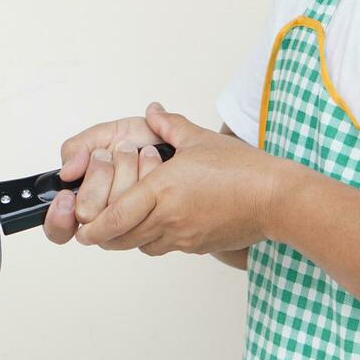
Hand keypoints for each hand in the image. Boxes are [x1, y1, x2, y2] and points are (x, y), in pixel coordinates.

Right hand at [42, 111, 165, 244]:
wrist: (172, 138)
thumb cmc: (137, 140)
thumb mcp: (101, 135)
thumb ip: (77, 148)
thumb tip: (66, 173)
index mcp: (84, 198)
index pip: (59, 228)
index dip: (59, 217)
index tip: (67, 197)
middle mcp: (105, 214)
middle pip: (86, 213)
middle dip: (99, 174)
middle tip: (108, 156)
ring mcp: (128, 220)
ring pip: (113, 209)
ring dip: (124, 170)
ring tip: (133, 153)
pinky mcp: (151, 219)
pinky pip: (141, 206)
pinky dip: (145, 173)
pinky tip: (149, 158)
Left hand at [74, 102, 286, 255]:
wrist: (277, 199)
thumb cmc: (243, 169)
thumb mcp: (200, 139)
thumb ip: (170, 125)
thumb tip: (153, 112)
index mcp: (164, 190)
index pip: (116, 216)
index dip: (95, 226)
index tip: (83, 228)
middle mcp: (169, 218)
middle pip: (122, 238)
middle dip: (105, 235)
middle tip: (94, 229)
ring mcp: (184, 236)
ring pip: (142, 245)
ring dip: (130, 237)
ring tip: (126, 222)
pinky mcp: (198, 246)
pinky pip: (166, 247)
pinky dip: (155, 239)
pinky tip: (161, 222)